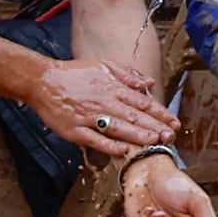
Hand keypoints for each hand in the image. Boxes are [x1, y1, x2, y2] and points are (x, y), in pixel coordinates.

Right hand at [29, 54, 172, 155]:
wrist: (43, 81)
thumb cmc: (74, 73)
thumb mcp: (103, 65)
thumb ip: (127, 74)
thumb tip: (147, 82)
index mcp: (113, 87)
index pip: (142, 102)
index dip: (160, 113)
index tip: (174, 122)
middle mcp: (104, 102)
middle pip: (134, 116)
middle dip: (155, 127)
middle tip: (171, 136)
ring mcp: (89, 117)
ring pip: (118, 128)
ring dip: (137, 136)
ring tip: (154, 142)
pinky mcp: (74, 130)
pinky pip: (95, 139)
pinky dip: (109, 146)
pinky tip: (123, 151)